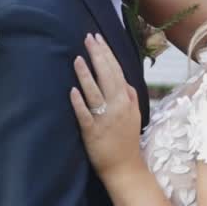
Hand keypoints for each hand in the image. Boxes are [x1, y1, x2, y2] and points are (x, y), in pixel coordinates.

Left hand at [70, 33, 143, 178]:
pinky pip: (85, 115)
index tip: (98, 38)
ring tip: (78, 58)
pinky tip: (72, 90)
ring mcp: (104, 119)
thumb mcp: (134, 115)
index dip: (107, 53)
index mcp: (126, 100)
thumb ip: (130, 96)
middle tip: (88, 38)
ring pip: (95, 93)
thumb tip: (125, 81)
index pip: (116, 71)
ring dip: (86, 75)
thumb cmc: (127, 140)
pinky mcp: (92, 132)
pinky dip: (79, 103)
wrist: (125, 167)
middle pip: (107, 76)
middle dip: (97, 55)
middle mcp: (117, 106)